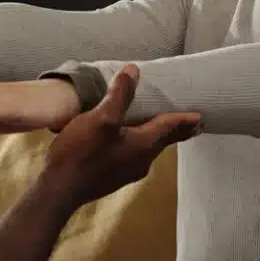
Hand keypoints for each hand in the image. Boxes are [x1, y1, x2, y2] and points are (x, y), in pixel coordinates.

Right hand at [37, 66, 199, 207]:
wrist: (58, 190)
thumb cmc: (82, 153)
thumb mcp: (101, 118)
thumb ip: (119, 95)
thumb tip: (134, 70)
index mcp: (143, 145)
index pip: (169, 128)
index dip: (184, 120)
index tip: (201, 118)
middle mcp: (140, 161)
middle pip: (163, 141)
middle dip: (177, 132)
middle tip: (194, 126)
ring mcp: (125, 172)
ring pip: (147, 149)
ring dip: (157, 138)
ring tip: (162, 129)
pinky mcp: (111, 177)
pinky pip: (132, 155)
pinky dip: (138, 144)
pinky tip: (128, 141)